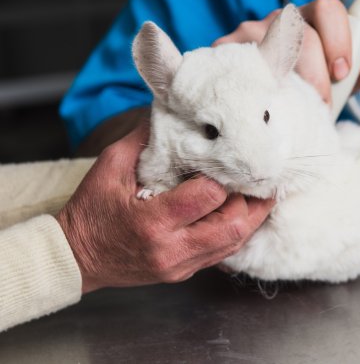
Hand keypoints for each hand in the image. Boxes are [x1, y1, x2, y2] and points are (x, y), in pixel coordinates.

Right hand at [56, 125, 274, 292]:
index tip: (223, 161)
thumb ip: (143, 140)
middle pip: (234, 225)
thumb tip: (170, 112)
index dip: (221, 175)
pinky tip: (239, 212)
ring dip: (250, 216)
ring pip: (235, 242)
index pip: (209, 196)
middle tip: (254, 177)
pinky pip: (224, 253)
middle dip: (250, 199)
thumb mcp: (109, 167)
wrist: (77, 257)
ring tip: (255, 192)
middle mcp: (173, 248)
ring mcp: (181, 265)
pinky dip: (236, 231)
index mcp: (154, 221)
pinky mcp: (186, 272)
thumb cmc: (92, 211)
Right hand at [212, 0, 359, 102]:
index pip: (329, 9)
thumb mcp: (339, 83)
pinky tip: (263, 106)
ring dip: (290, 86)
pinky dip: (257, 89)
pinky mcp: (225, 53)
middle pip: (302, 33)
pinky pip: (243, 66)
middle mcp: (279, 21)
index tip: (342, 73)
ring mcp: (249, 34)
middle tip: (321, 103)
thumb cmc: (305, 90)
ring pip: (272, 50)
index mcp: (311, 21)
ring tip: (295, 112)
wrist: (258, 107)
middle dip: (317, 74)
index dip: (340, 39)